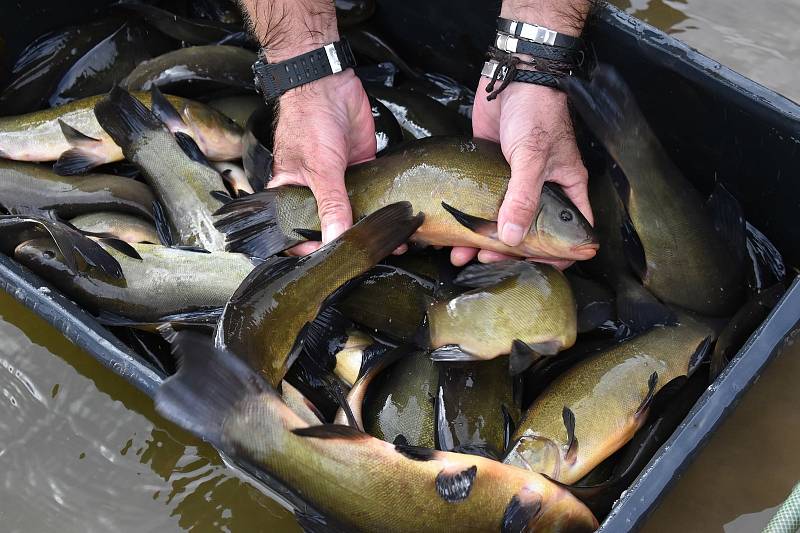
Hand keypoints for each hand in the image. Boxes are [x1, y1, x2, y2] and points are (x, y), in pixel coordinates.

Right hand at [269, 70, 375, 253]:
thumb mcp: (319, 169)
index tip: (333, 262)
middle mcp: (313, 193)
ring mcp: (339, 184)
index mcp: (290, 195)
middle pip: (330, 227)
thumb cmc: (308, 120)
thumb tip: (336, 240)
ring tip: (393, 245)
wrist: (330, 83)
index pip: (296, 233)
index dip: (312, 250)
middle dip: (350, 243)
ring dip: (372, 229)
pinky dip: (385, 209)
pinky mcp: (361, 172)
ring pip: (355, 214)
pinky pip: (373, 196)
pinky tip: (401, 222)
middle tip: (372, 258)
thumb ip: (330, 205)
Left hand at [452, 79, 592, 267]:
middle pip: (529, 235)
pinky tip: (452, 236)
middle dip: (507, 253)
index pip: (572, 235)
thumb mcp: (533, 158)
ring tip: (461, 255)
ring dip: (482, 243)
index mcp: (566, 190)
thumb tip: (511, 239)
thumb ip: (523, 198)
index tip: (533, 269)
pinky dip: (468, 223)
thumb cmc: (535, 112)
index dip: (556, 256)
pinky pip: (480, 207)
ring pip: (501, 225)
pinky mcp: (490, 176)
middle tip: (485, 260)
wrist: (511, 76)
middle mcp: (542, 191)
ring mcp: (514, 185)